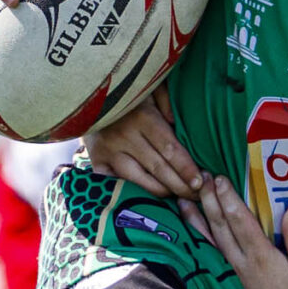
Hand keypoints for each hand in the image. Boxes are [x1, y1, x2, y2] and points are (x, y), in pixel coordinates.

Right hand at [82, 90, 201, 197]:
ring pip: (139, 181)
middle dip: (180, 186)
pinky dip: (134, 193)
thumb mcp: (150, 88)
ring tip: (178, 198)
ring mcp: (109, 152)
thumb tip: (177, 124)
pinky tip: (150, 200)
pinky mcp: (96, 162)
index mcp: (143, 117)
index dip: (186, 168)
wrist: (87, 96)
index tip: (200, 181)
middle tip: (196, 196)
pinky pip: (118, 185)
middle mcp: (125, 137)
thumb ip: (167, 101)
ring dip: (161, 193)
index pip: (170, 149)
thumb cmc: (128, 93)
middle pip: (158, 169)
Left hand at [185, 175, 287, 288]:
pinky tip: (189, 214)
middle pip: (221, 225)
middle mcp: (241, 257)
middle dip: (210, 199)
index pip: (241, 223)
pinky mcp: (227, 265)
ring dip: (198, 211)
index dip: (229, 200)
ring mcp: (231, 262)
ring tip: (186, 191)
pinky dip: (197, 227)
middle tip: (203, 175)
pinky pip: (209, 243)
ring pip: (210, 233)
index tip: (221, 179)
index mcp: (260, 255)